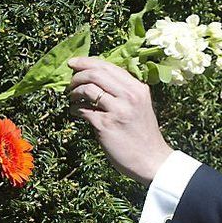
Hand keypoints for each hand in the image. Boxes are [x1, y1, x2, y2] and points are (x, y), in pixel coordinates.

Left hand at [67, 57, 173, 183]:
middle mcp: (130, 96)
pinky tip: (75, 112)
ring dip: (74, 92)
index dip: (86, 62)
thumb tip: (95, 78)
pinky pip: (83, 109)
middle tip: (70, 83)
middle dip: (77, 75)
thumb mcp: (140, 106)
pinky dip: (74, 109)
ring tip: (72, 98)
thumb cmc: (143, 134)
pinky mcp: (106, 125)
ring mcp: (118, 110)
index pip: (108, 66)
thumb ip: (124, 91)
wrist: (151, 160)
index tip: (73, 63)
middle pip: (96, 73)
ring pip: (88, 89)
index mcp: (138, 89)